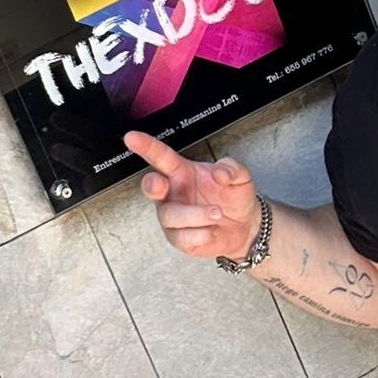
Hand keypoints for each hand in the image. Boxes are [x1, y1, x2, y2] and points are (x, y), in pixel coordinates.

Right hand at [124, 129, 262, 261]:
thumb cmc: (233, 198)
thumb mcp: (240, 177)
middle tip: (161, 184)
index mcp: (182, 173)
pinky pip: (183, 237)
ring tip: (217, 213)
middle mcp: (173, 193)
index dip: (145, 146)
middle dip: (152, 185)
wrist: (244, 228)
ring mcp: (174, 217)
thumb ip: (232, 168)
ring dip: (196, 215)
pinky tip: (212, 230)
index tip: (132, 138)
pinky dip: (202, 234)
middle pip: (151, 187)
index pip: (160, 157)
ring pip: (171, 215)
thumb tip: (220, 172)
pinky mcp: (179, 238)